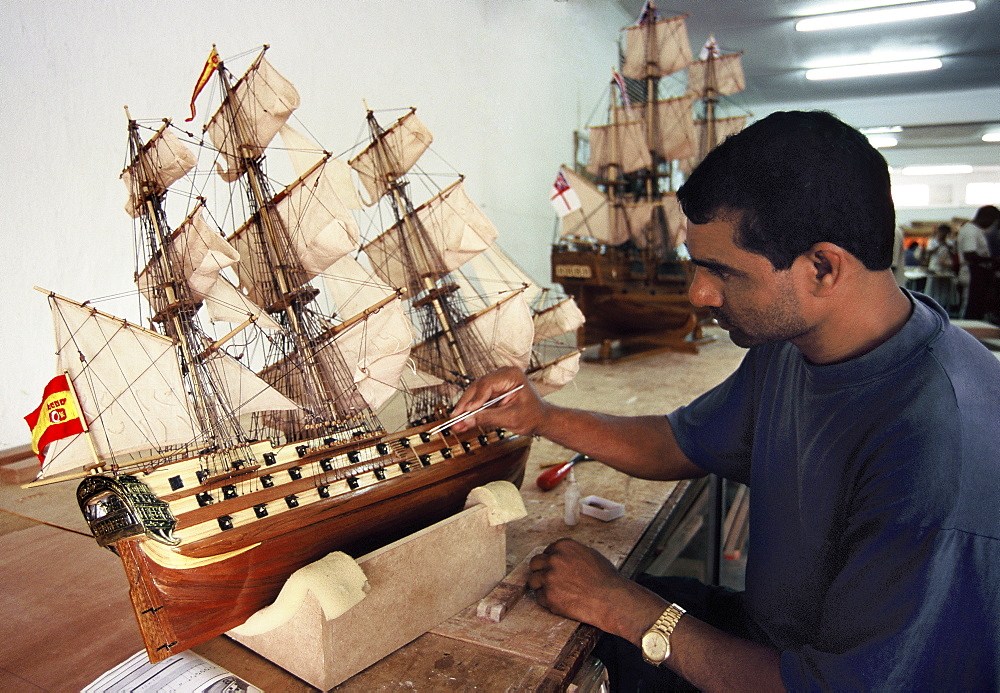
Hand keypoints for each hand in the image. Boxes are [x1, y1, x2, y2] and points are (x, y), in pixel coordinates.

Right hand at [450, 367, 550, 434]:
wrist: (541, 419)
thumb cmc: (533, 415)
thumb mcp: (511, 418)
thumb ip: (489, 418)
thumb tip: (468, 419)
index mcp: (511, 376)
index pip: (487, 384)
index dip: (475, 398)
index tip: (467, 411)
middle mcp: (502, 376)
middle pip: (477, 387)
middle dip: (465, 405)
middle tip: (455, 418)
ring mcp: (496, 384)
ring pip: (474, 394)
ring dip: (465, 409)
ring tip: (456, 423)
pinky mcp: (492, 393)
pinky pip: (478, 401)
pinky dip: (471, 411)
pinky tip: (463, 421)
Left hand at [527, 538, 663, 640]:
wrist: (610, 598)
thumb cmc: (605, 578)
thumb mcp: (589, 554)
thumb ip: (571, 553)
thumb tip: (560, 556)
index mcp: (563, 546)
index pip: (546, 552)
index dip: (550, 562)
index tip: (555, 570)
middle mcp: (554, 559)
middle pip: (535, 564)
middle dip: (540, 572)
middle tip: (549, 581)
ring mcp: (549, 577)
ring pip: (533, 580)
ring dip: (541, 586)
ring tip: (555, 592)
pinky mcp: (548, 595)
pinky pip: (539, 597)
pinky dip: (547, 600)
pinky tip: (561, 601)